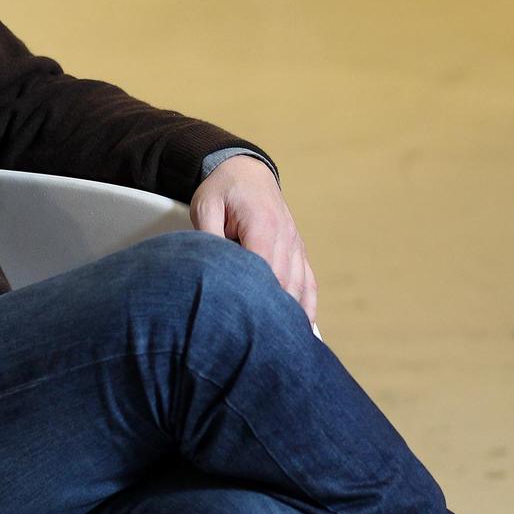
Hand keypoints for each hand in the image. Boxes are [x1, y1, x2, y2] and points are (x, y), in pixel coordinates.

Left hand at [189, 154, 317, 327]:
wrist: (244, 169)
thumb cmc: (221, 190)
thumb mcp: (205, 206)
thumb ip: (209, 237)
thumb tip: (211, 268)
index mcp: (262, 224)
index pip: (263, 269)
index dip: (255, 297)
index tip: (242, 323)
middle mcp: (286, 236)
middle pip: (283, 284)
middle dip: (271, 312)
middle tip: (256, 344)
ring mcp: (296, 244)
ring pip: (298, 286)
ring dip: (289, 314)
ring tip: (277, 345)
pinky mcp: (298, 249)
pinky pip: (308, 281)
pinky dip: (307, 305)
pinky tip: (304, 329)